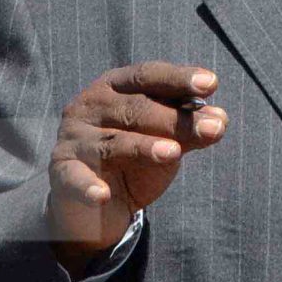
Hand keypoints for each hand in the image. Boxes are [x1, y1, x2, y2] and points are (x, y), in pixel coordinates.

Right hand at [47, 63, 227, 274]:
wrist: (91, 205)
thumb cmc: (132, 161)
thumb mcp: (163, 141)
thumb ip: (186, 129)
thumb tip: (220, 119)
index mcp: (113, 87)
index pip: (147, 76)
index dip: (178, 78)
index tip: (211, 83)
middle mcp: (89, 106)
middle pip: (135, 109)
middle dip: (177, 119)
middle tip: (215, 128)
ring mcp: (74, 139)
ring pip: (114, 143)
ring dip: (144, 147)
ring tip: (174, 153)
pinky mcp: (62, 172)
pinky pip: (75, 179)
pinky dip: (88, 187)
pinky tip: (102, 194)